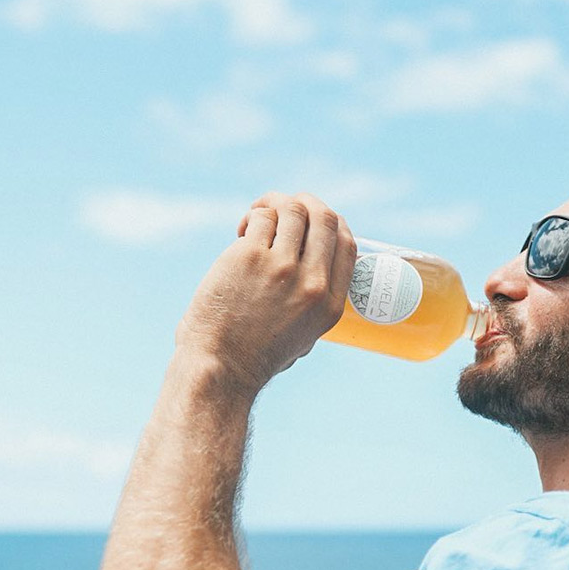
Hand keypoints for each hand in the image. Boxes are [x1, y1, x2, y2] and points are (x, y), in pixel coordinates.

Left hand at [176, 192, 356, 395]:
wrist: (221, 367)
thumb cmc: (257, 352)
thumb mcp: (305, 333)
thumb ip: (315, 299)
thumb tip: (314, 255)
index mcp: (330, 303)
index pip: (347, 244)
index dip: (333, 223)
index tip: (314, 220)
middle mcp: (313, 284)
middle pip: (324, 218)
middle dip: (306, 202)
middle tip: (286, 206)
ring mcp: (282, 268)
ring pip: (292, 210)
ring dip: (275, 204)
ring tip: (257, 218)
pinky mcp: (249, 257)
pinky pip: (261, 218)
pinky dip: (252, 216)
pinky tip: (241, 231)